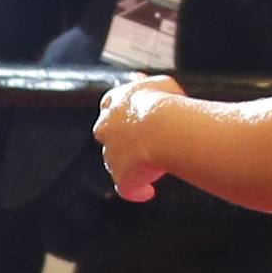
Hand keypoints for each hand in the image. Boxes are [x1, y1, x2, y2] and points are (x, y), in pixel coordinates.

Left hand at [95, 75, 180, 202]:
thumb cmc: (165, 104)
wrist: (163, 128)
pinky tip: (147, 192)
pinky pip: (127, 188)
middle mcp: (106, 128)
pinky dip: (137, 191)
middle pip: (109, 136)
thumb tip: (141, 80)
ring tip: (152, 167)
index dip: (122, 116)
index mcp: (113, 103)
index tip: (133, 120)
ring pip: (116, 162)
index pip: (110, 108)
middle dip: (122, 141)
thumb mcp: (159, 82)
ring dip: (132, 165)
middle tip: (143, 144)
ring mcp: (111, 154)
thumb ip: (146, 85)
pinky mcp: (121, 176)